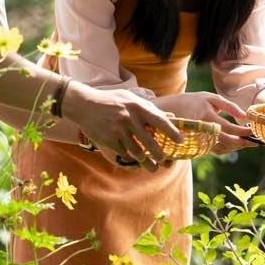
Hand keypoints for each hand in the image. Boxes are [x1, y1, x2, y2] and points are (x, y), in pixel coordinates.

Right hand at [62, 82, 181, 171]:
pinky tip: (130, 156)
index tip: (180, 141)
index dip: (172, 132)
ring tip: (151, 166)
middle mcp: (130, 119)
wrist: (84, 104)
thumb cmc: (111, 100)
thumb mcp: (130, 98)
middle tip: (163, 160)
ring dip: (145, 161)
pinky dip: (128, 156)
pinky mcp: (109, 140)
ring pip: (137, 152)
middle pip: (150, 143)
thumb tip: (170, 116)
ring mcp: (119, 131)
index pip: (160, 121)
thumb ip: (150, 108)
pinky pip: (124, 153)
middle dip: (159, 156)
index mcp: (138, 107)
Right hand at [156, 92, 255, 153]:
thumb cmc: (194, 101)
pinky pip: (217, 150)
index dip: (242, 131)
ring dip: (237, 147)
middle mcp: (202, 130)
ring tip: (250, 142)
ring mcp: (199, 140)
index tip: (254, 130)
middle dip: (243, 143)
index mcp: (206, 116)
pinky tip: (238, 143)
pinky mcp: (199, 146)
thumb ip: (229, 106)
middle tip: (256, 142)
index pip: (228, 128)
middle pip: (226, 142)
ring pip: (223, 148)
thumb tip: (245, 115)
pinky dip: (229, 148)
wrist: (170, 110)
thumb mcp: (210, 97)